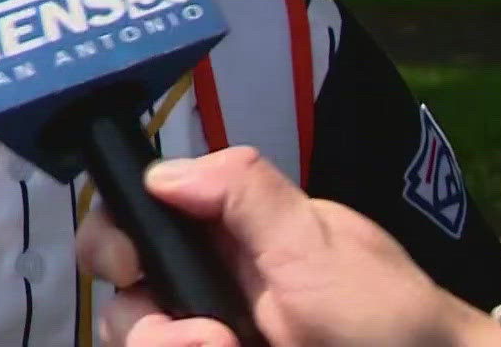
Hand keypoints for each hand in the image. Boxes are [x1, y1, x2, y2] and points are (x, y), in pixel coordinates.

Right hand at [75, 146, 500, 346]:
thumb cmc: (386, 312)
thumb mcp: (316, 242)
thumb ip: (243, 194)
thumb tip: (160, 171)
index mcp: (226, 233)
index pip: (137, 217)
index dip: (115, 236)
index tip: (131, 262)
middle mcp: (208, 286)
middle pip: (122, 296)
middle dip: (138, 318)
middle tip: (194, 335)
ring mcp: (210, 333)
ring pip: (138, 337)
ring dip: (164, 346)